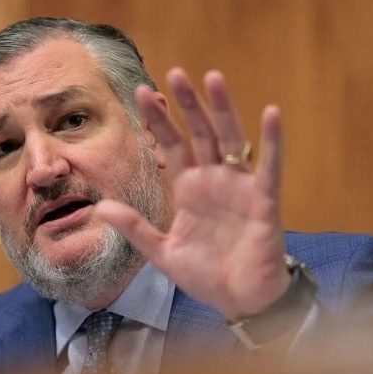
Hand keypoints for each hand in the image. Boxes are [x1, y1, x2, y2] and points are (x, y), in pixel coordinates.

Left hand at [95, 68, 289, 319]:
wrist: (239, 300)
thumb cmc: (205, 275)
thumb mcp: (162, 251)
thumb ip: (135, 228)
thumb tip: (100, 207)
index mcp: (189, 189)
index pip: (171, 145)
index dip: (158, 121)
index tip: (142, 93)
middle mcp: (213, 180)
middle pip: (199, 133)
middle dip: (187, 104)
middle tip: (174, 73)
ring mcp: (239, 186)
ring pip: (231, 139)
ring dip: (222, 109)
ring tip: (212, 78)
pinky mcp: (263, 199)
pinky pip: (269, 166)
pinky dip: (272, 141)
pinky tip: (271, 114)